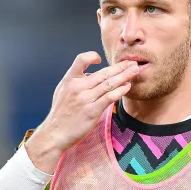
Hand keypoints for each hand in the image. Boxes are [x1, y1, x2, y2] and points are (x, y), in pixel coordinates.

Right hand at [25, 51, 138, 173]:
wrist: (54, 133)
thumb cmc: (60, 113)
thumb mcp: (62, 91)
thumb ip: (75, 82)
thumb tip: (91, 75)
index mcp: (69, 79)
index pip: (81, 60)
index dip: (91, 56)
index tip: (101, 59)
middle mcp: (77, 87)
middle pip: (103, 72)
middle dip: (120, 66)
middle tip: (132, 62)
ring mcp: (85, 99)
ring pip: (109, 83)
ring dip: (124, 76)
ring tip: (135, 70)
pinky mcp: (92, 111)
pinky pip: (109, 97)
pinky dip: (120, 91)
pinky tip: (127, 86)